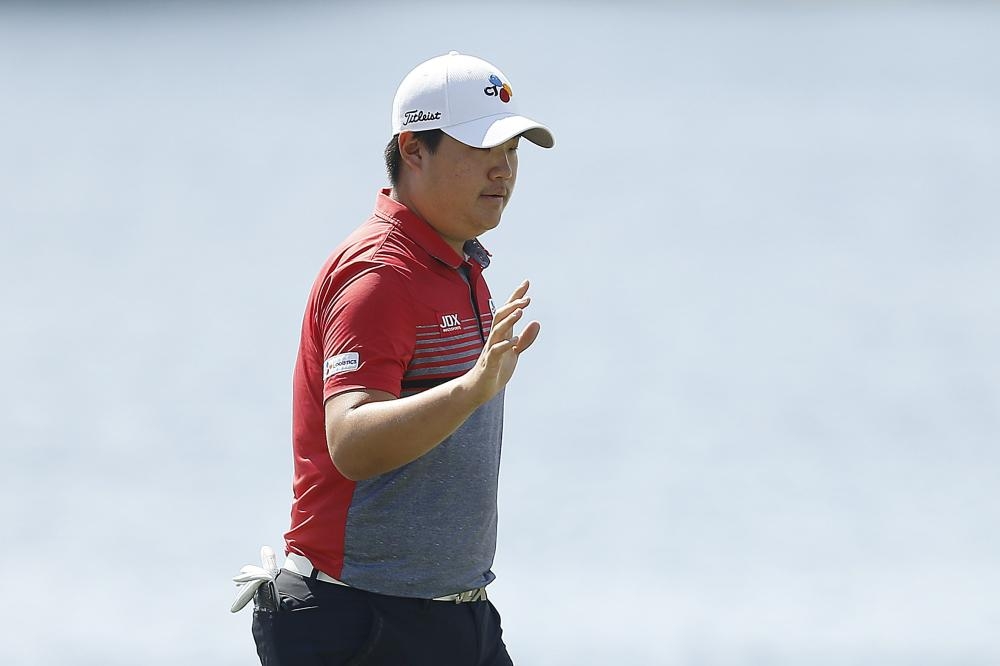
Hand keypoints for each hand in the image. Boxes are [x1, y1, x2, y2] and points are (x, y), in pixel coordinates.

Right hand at [463, 279, 540, 405]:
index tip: (526, 282)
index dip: (516, 296)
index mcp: (501, 334)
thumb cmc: (495, 369)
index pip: (508, 311)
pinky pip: (496, 352)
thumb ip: (525, 339)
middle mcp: (495, 339)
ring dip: (509, 321)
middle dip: (512, 305)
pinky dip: (505, 345)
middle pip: (501, 316)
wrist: (478, 388)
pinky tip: (515, 341)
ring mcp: (491, 350)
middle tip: (527, 298)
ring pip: (498, 331)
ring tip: (520, 312)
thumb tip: (537, 323)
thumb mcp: (514, 353)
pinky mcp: (490, 364)